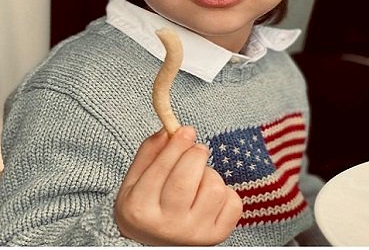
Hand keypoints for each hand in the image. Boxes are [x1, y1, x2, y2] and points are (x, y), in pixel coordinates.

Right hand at [114, 126, 242, 244]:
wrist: (156, 245)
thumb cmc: (146, 207)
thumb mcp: (135, 181)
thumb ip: (149, 153)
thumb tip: (169, 130)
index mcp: (139, 209)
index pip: (161, 170)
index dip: (176, 145)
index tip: (186, 130)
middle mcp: (167, 226)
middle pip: (186, 179)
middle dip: (195, 155)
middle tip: (196, 150)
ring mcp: (194, 234)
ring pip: (213, 188)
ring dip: (209, 174)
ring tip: (198, 179)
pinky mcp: (216, 237)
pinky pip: (233, 202)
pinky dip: (226, 193)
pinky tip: (209, 196)